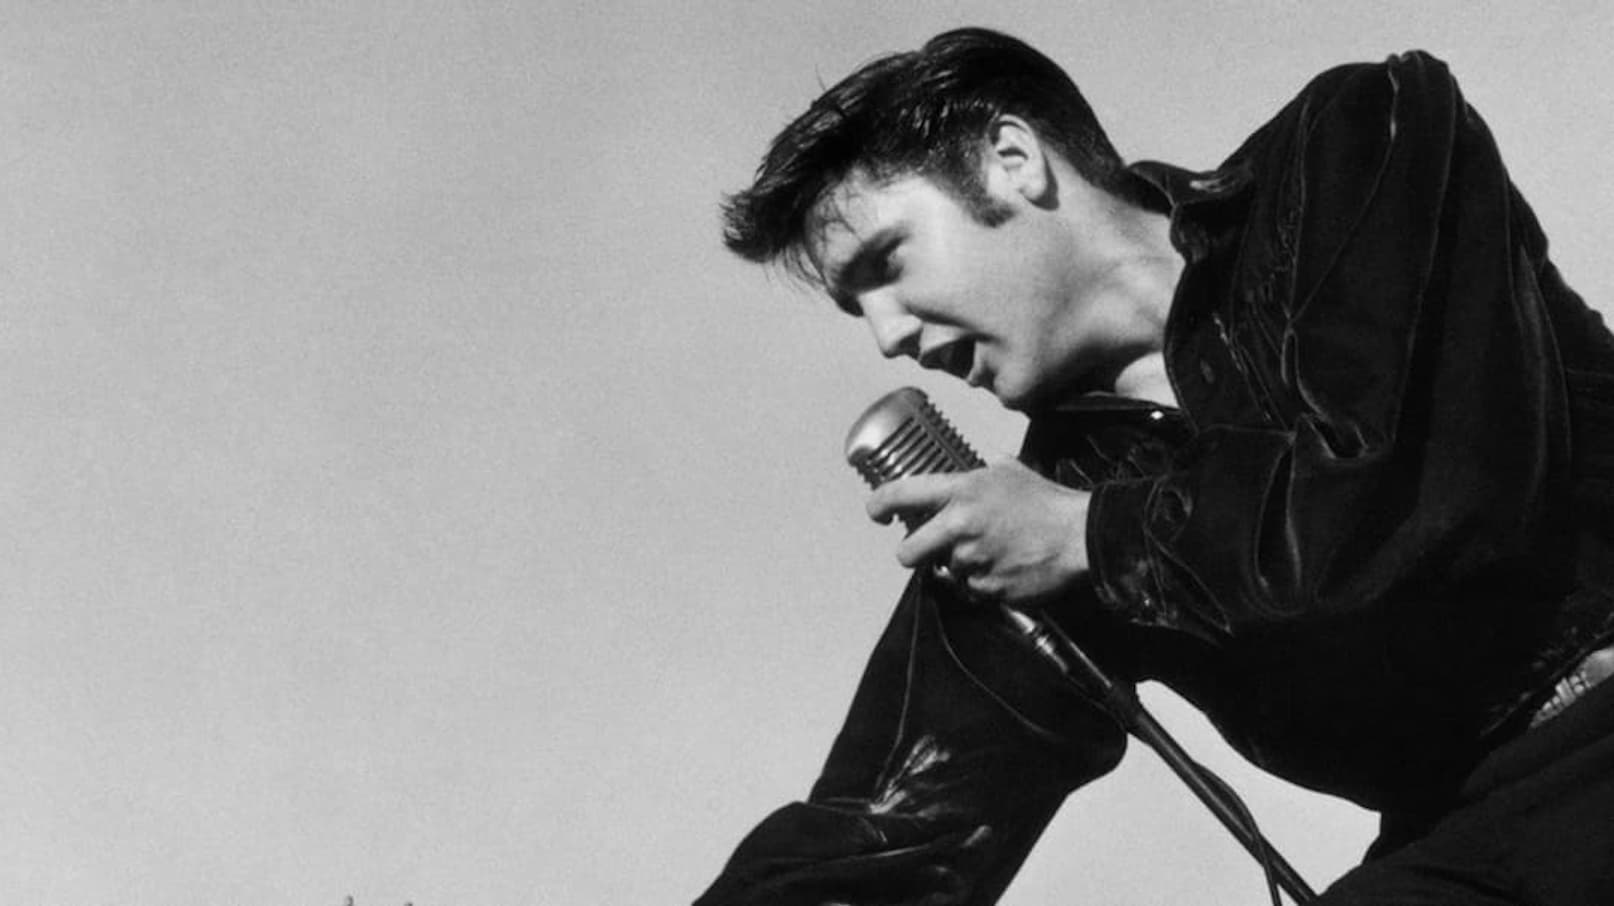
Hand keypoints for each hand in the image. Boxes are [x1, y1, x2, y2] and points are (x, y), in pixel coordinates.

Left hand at [867, 459, 1090, 605]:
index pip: (900, 495)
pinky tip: (1003, 566)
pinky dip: (982, 583)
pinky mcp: (988, 589)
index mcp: (960, 493)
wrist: (1080, 536)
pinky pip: (971, 590)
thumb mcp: (1009, 470)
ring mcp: (972, 562)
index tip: (877, 512)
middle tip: (929, 548)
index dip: (878, 504)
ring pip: (944, 572)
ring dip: (959, 566)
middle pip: (907, 553)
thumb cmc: (1047, 502)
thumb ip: (980, 473)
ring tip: (989, 552)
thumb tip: (972, 472)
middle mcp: (959, 528)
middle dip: (914, 552)